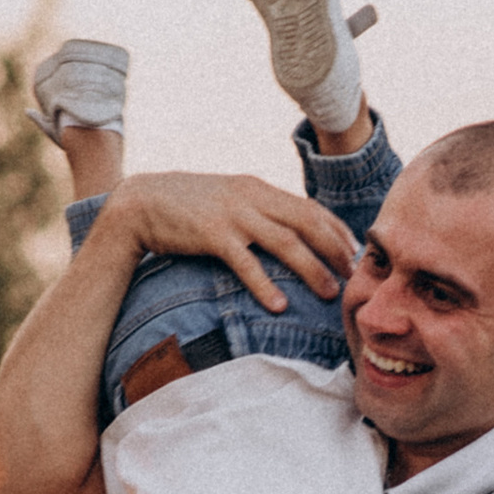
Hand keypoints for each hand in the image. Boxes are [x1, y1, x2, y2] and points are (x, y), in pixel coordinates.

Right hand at [107, 171, 356, 312]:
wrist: (140, 203)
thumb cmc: (185, 206)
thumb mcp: (227, 200)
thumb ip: (256, 210)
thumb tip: (286, 231)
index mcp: (257, 188)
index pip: (309, 207)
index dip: (336, 230)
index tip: (353, 252)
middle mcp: (251, 197)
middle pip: (307, 222)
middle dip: (334, 249)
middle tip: (353, 274)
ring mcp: (233, 215)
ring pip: (285, 242)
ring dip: (311, 269)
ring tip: (329, 292)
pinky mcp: (212, 235)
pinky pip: (246, 263)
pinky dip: (265, 285)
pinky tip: (279, 305)